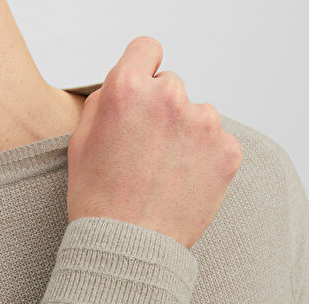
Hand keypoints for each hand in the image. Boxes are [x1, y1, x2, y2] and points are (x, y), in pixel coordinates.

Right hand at [67, 35, 242, 249]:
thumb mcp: (80, 142)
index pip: (147, 49)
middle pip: (172, 86)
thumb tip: (127, 84)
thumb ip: (105, 101)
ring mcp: (203, 124)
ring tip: (164, 175)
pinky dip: (205, 159)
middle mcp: (169, 97)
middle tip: (146, 152)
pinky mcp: (227, 151)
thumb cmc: (99, 202)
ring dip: (185, 136)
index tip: (143, 94)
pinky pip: (218, 143)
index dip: (141, 71)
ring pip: (197, 116)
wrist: (129, 249)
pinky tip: (183, 184)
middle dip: (161, 112)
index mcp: (128, 89)